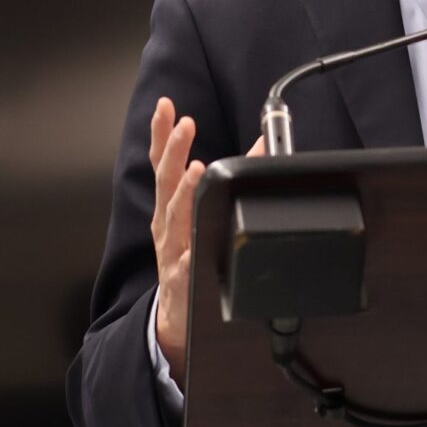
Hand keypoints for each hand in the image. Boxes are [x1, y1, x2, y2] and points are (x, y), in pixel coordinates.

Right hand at [148, 97, 263, 387]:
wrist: (174, 320)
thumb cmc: (187, 260)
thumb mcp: (197, 218)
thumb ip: (226, 180)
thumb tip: (263, 143)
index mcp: (170, 207)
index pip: (163, 163)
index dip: (163, 134)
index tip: (167, 107)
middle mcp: (167, 225)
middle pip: (166, 181)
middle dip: (175, 151)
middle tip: (186, 125)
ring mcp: (173, 252)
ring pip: (176, 218)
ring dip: (185, 192)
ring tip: (196, 171)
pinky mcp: (184, 282)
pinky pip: (187, 268)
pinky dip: (190, 256)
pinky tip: (195, 247)